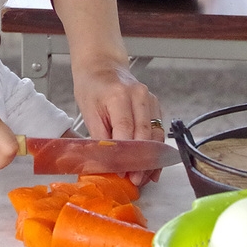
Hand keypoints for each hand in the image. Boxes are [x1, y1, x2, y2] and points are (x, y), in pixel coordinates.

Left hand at [49, 0, 163, 185]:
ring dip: (152, 158)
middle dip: (141, 161)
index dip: (126, 155)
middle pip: (145, 135)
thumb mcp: (87, 110)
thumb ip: (99, 136)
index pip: (126, 131)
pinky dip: (155, 149)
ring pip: (156, 135)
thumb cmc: (91, 86)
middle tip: (136, 181)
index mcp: (119, 96)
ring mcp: (150, 99)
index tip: (123, 173)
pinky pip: (159, 130)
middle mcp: (140, 96)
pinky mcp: (155, 105)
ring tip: (145, 178)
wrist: (102, 65)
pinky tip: (152, 165)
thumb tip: (107, 162)